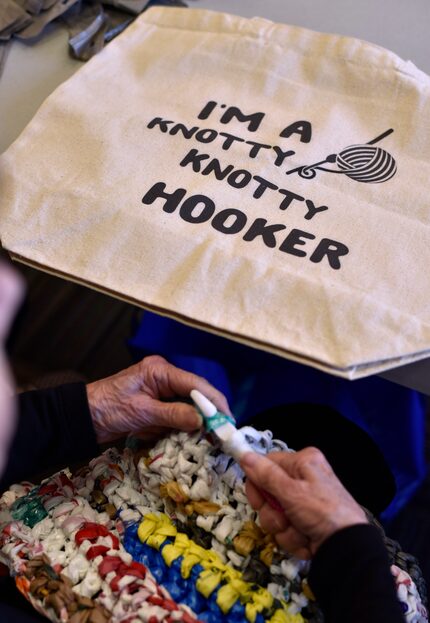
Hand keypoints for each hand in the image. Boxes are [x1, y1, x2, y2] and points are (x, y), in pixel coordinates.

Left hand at [87, 355, 230, 443]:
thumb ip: (173, 414)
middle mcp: (164, 377)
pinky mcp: (156, 405)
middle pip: (195, 394)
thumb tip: (202, 420)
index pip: (195, 384)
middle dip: (208, 413)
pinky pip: (176, 415)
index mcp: (160, 370)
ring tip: (209, 439)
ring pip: (187, 407)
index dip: (214, 401)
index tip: (228, 419)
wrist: (82, 417)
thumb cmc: (107, 409)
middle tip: (222, 432)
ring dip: (194, 423)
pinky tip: (186, 438)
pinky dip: (180, 427)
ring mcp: (160, 391)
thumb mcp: (142, 412)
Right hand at [240, 448, 367, 558]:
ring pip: (275, 516)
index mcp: (302, 462)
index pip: (265, 465)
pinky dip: (295, 539)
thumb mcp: (291, 492)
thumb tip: (244, 454)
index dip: (258, 484)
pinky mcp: (306, 522)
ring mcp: (304, 502)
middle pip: (267, 493)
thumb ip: (266, 475)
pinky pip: (287, 529)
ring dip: (285, 529)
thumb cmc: (322, 512)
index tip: (258, 501)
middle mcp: (303, 478)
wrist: (348, 547)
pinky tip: (308, 541)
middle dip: (273, 513)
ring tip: (302, 532)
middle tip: (285, 519)